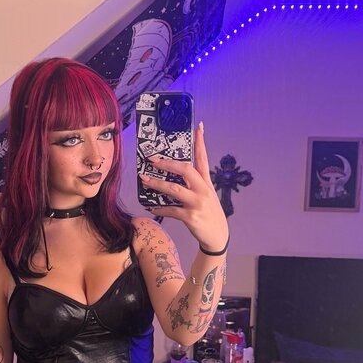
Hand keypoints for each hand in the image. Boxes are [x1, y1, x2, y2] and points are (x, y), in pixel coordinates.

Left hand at [138, 122, 228, 250]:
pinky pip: (170, 210)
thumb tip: (172, 174)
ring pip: (173, 189)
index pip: (203, 158)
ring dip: (156, 184)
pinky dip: (159, 208)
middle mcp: (203, 190)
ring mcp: (197, 203)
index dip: (200, 142)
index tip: (199, 126)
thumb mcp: (206, 194)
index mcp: (206, 182)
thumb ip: (194, 184)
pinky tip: (150, 205)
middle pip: (185, 170)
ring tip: (144, 179)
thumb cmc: (209, 213)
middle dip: (167, 164)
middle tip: (152, 160)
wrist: (218, 236)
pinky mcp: (191, 217)